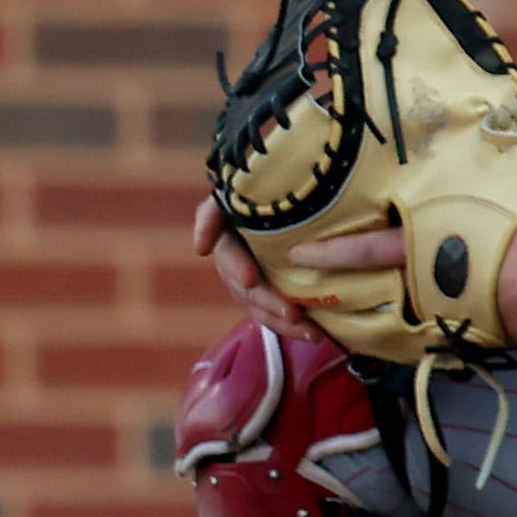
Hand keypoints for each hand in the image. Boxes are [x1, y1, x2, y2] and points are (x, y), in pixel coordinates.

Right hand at [191, 193, 306, 339]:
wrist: (291, 189)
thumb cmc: (262, 183)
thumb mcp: (233, 191)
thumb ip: (212, 214)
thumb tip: (200, 248)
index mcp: (227, 235)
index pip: (228, 253)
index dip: (237, 266)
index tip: (251, 278)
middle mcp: (236, 261)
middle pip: (247, 288)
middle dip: (269, 302)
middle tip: (293, 313)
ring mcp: (252, 278)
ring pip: (262, 307)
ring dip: (283, 321)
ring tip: (310, 331)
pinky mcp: (270, 290)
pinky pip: (275, 313)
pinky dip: (292, 325)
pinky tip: (316, 333)